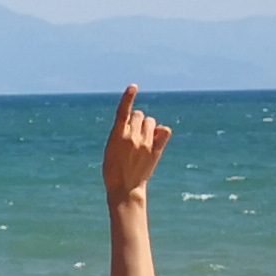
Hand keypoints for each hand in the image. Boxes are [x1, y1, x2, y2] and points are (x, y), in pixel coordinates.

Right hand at [102, 86, 171, 204]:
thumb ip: (122, 132)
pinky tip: (156, 137)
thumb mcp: (111, 148)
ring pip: (151, 121)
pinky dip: (161, 131)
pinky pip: (164, 131)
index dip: (128, 97)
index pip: (123, 112)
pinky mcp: (156, 150)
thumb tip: (139, 119)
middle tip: (133, 133)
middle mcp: (132, 137)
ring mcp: (145, 144)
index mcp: (117, 135)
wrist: (125, 188)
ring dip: (147, 125)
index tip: (133, 86)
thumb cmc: (114, 168)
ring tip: (143, 138)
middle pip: (139, 114)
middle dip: (137, 120)